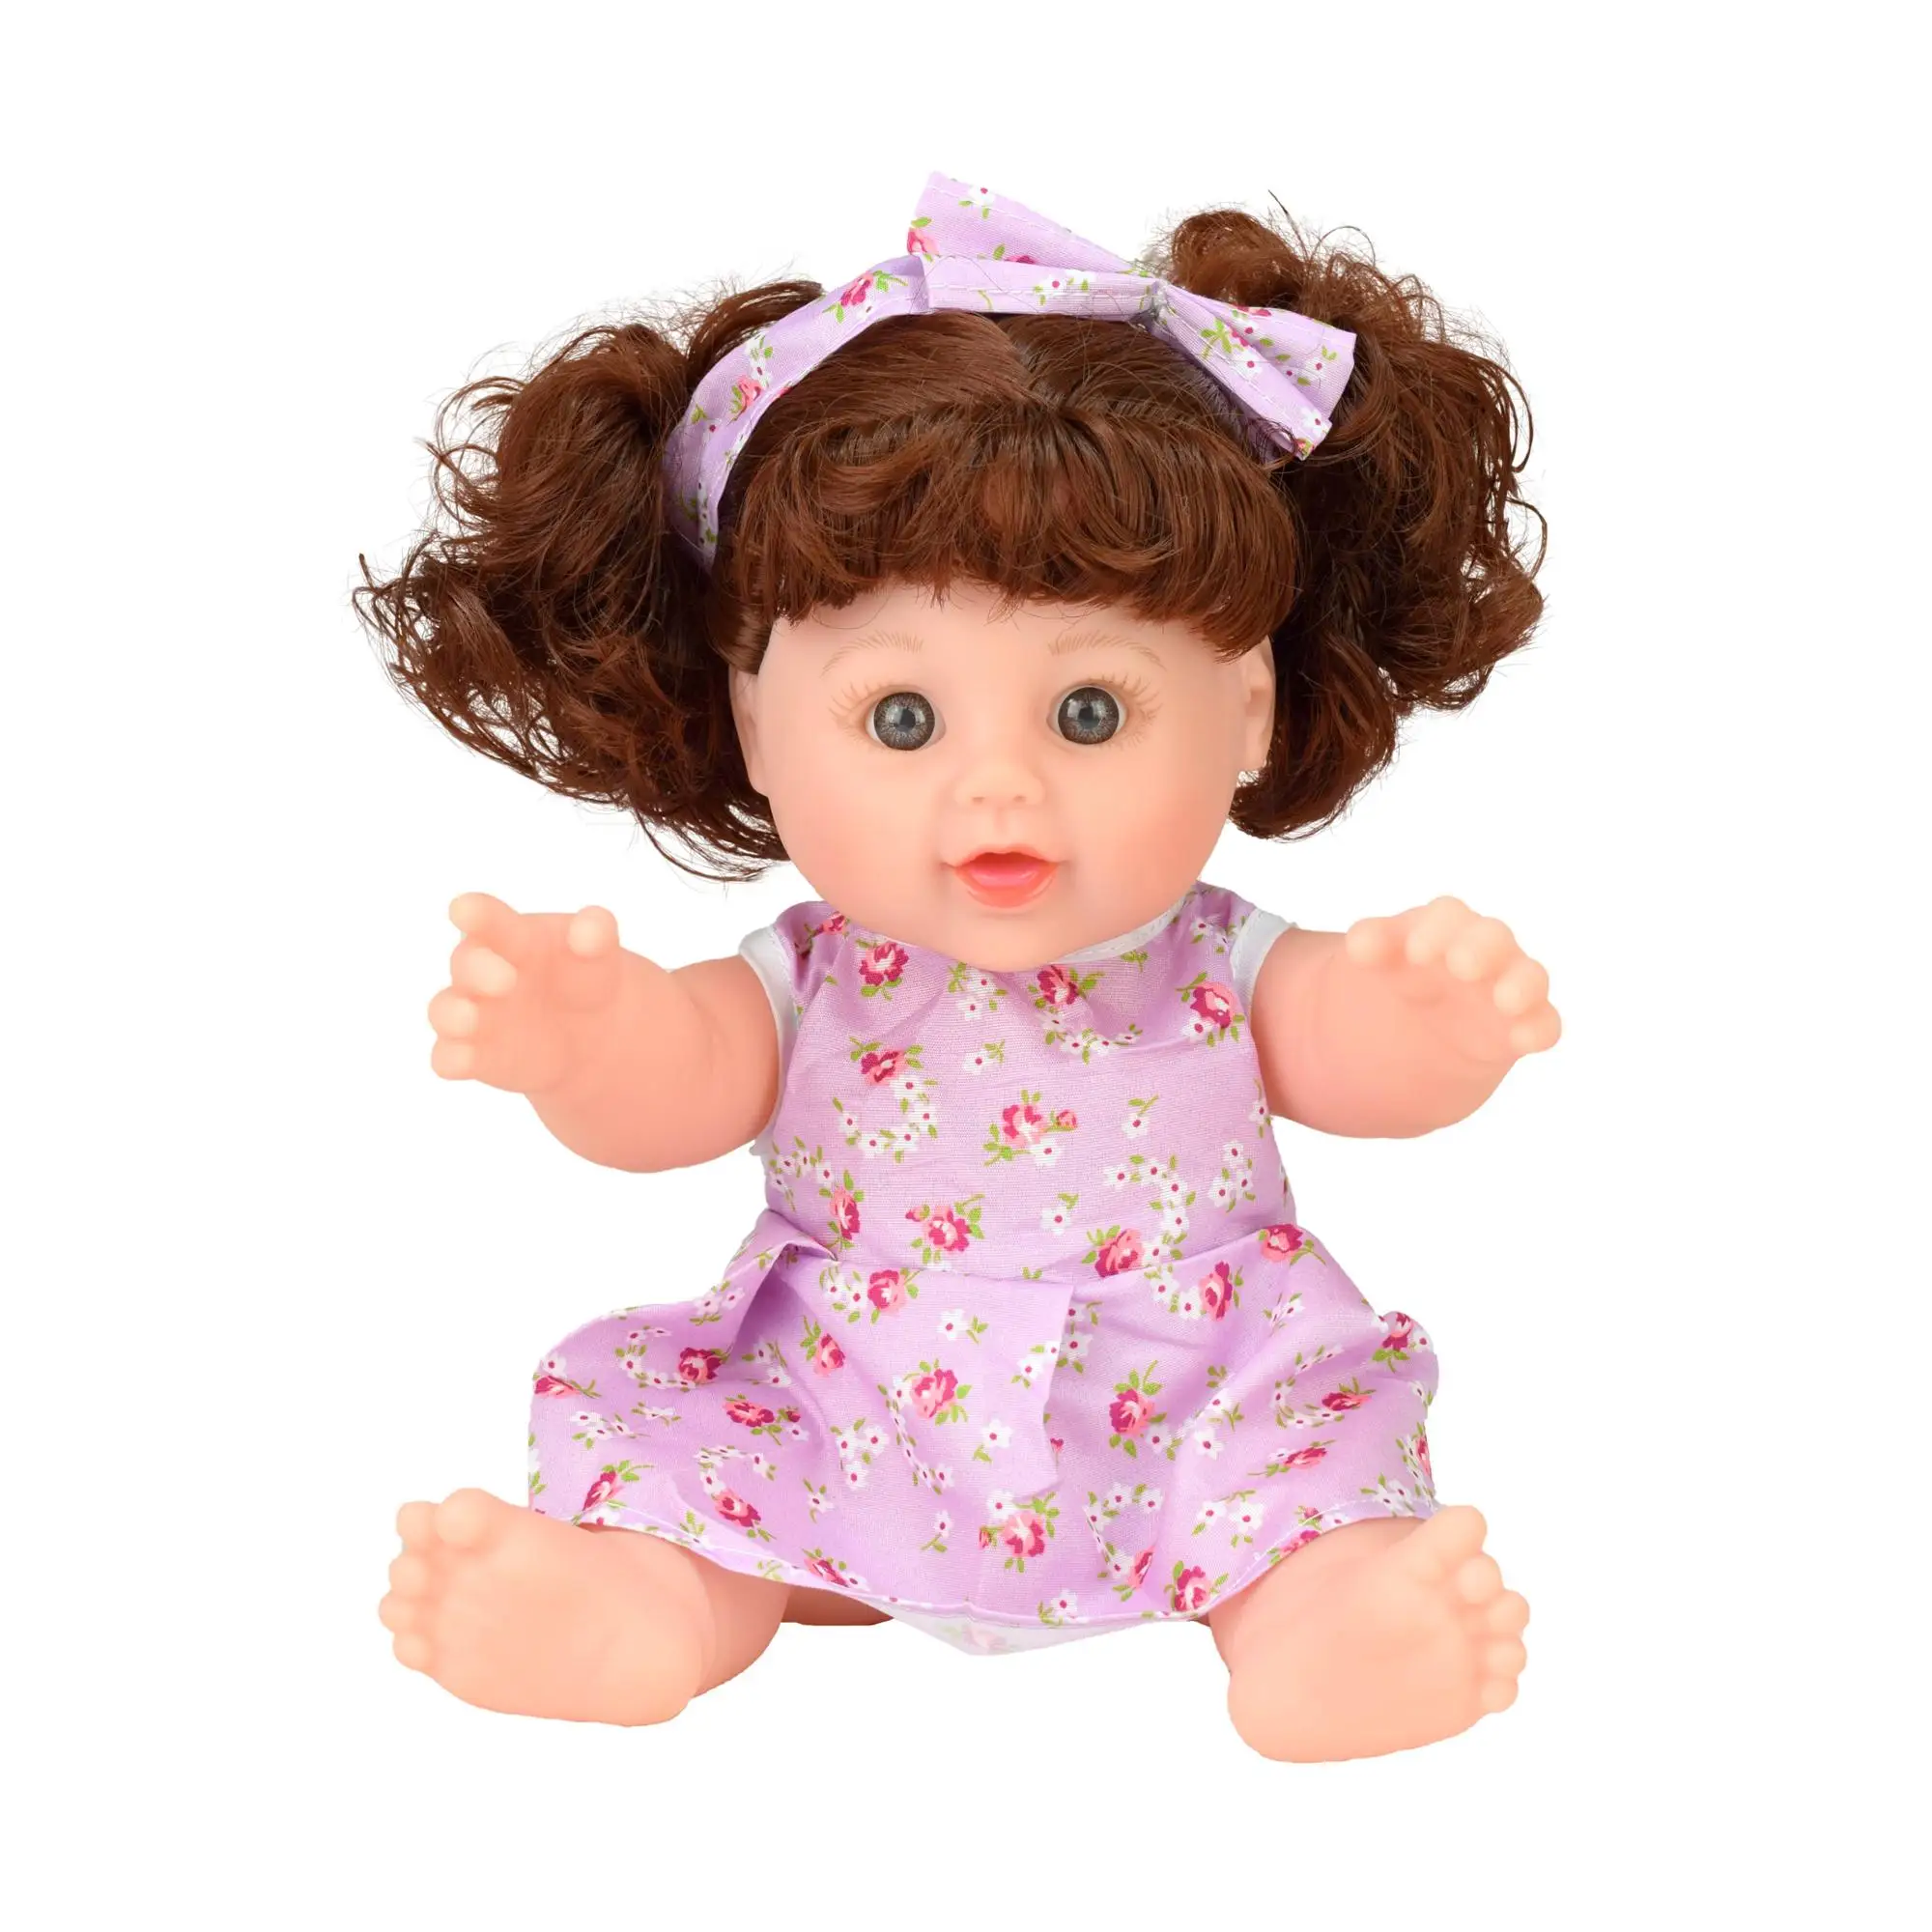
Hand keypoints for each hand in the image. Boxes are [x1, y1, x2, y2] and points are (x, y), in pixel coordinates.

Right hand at [426, 892, 626, 1095]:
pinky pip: (447, 1057)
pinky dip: (451, 1059)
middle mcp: (482, 971)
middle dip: (479, 969)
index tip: (463, 908)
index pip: (488, 918)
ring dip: (453, 1014)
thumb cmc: (584, 975)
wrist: (592, 1031)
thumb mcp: (600, 952)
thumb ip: (596, 932)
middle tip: (505, 978)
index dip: (475, 912)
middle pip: (466, 964)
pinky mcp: (473, 1056)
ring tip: (469, 1018)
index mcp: (510, 936)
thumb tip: (589, 929)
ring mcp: (473, 1013)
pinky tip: (462, 1062)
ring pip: (445, 1009)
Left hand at [1342, 896, 1561, 1064]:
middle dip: (1480, 947)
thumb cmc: (1402, 975)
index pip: (1446, 917)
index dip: (1434, 930)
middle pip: (1492, 937)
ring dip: (1521, 985)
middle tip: (1461, 964)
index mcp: (1443, 928)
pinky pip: (1544, 1024)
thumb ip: (1368, 945)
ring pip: (1529, 977)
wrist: (1419, 1027)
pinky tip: (1524, 1041)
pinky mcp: (1521, 1027)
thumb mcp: (1378, 961)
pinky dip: (1539, 1029)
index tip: (1415, 953)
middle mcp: (1482, 951)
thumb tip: (1360, 943)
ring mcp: (1506, 988)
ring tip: (1506, 999)